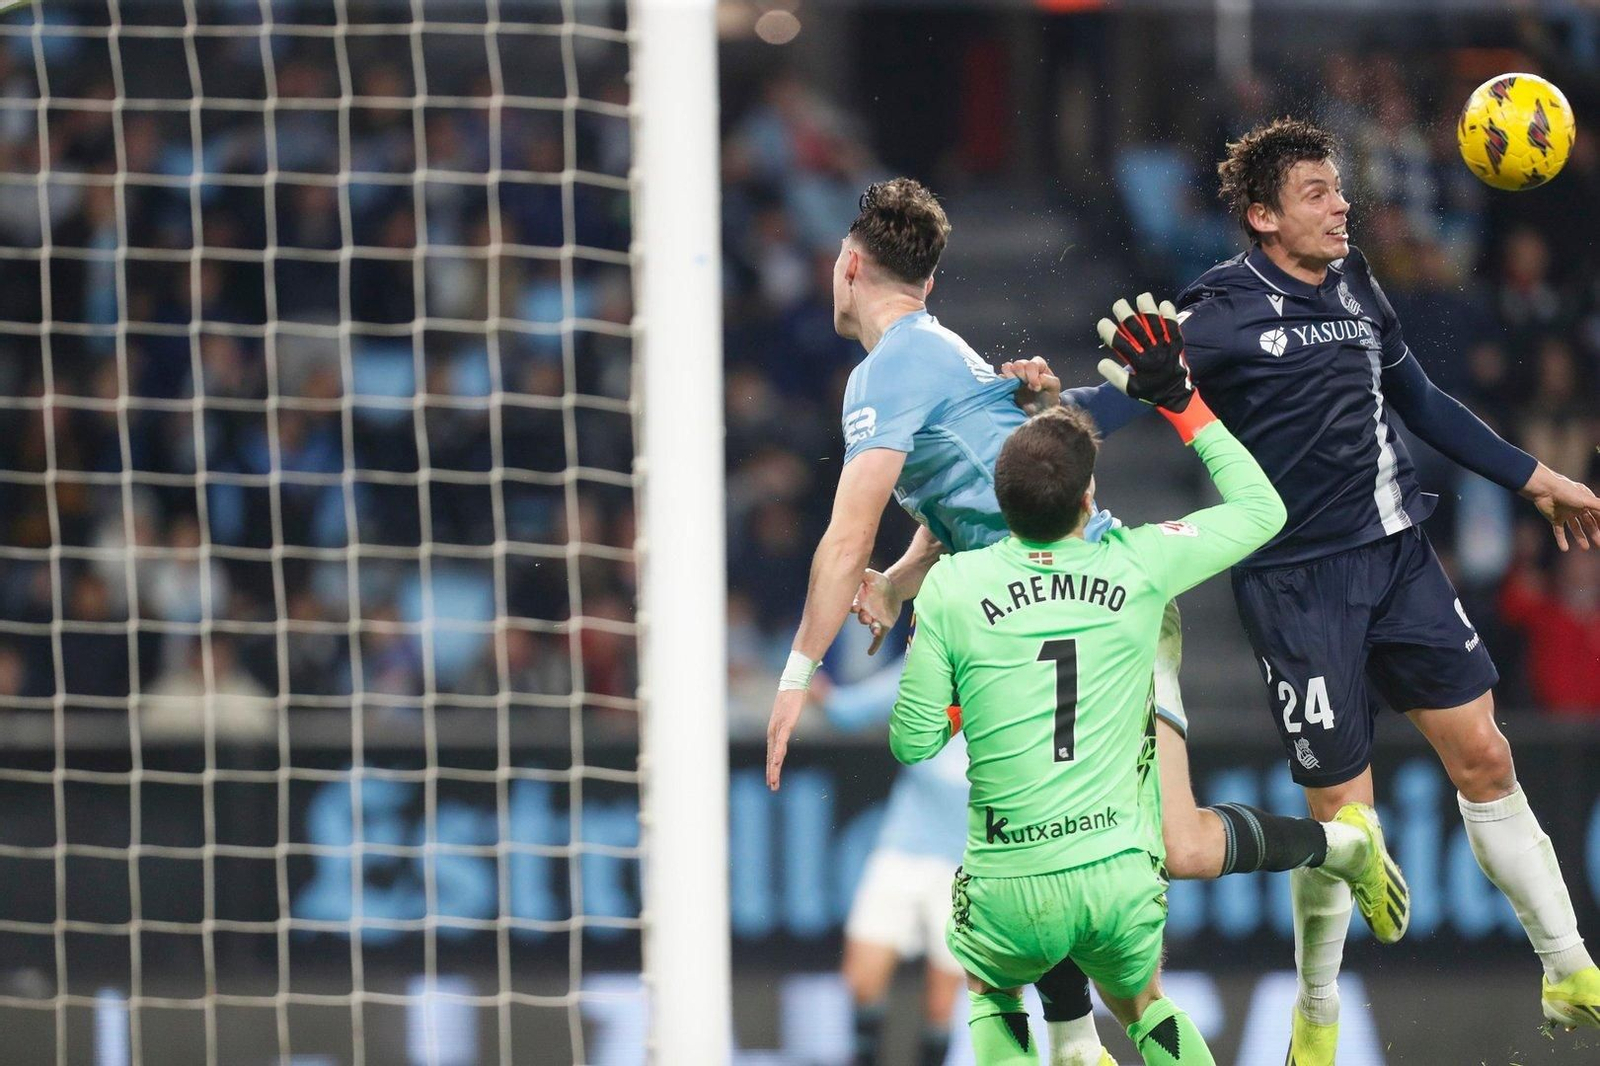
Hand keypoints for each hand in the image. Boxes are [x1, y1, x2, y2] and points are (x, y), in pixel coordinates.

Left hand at [766, 687, 806, 789]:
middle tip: (772, 787)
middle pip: (772, 756)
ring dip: (774, 767)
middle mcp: (774, 731)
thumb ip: (787, 723)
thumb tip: (788, 727)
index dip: (771, 768)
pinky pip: (782, 740)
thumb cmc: (791, 697)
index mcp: (774, 731)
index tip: (771, 781)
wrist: (793, 682)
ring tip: (774, 781)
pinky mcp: (786, 722)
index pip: (771, 754)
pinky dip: (779, 751)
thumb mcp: (788, 714)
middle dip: (772, 773)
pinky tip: (777, 761)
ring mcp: (779, 727)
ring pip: (776, 752)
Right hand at [852, 569, 902, 654]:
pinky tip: (870, 652)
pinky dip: (874, 646)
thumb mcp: (871, 575)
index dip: (853, 607)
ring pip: (871, 626)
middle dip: (863, 618)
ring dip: (872, 628)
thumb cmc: (879, 582)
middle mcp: (864, 612)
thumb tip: (856, 569)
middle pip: (861, 618)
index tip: (855, 606)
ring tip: (875, 628)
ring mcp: (873, 620)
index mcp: (859, 601)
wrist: (893, 589)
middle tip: (866, 617)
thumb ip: (863, 574)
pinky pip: (877, 638)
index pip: (853, 605)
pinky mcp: (883, 626)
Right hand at [1000, 356, 1059, 414]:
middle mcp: (1026, 367)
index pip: (1032, 364)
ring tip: (1016, 386)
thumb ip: (1048, 380)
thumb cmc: (1049, 398)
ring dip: (1011, 376)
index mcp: (1038, 365)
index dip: (1033, 376)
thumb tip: (1037, 379)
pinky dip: (1003, 382)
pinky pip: (1000, 377)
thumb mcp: (1054, 387)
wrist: (1040, 412)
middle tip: (1027, 387)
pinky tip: (1010, 390)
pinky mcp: (1006, 383)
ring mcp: (1015, 374)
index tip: (1036, 388)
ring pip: (1007, 367)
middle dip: (1022, 376)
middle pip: (1018, 364)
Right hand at [1095, 293, 1193, 411]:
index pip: (1120, 345)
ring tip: (1142, 298)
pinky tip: (1164, 304)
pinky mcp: (1178, 344)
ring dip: (1148, 309)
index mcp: (1139, 364)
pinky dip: (1170, 315)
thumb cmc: (1150, 391)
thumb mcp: (1130, 389)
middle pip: (1137, 330)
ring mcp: (1166, 348)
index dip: (1109, 332)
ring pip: (1156, 324)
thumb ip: (1115, 376)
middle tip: (1119, 304)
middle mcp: (1152, 354)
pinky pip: (1174, 327)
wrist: (1177, 395)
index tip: (1102, 323)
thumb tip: (1101, 362)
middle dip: (1126, 314)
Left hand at [1521, 463, 1599, 550]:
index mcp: (1586, 501)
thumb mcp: (1586, 500)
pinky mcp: (1554, 518)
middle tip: (1599, 545)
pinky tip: (1565, 549)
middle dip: (1594, 533)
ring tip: (1585, 548)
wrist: (1544, 489)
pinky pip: (1559, 531)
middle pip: (1588, 523)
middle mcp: (1576, 507)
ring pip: (1575, 527)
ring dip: (1580, 538)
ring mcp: (1565, 513)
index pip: (1597, 515)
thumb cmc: (1566, 492)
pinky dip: (1561, 540)